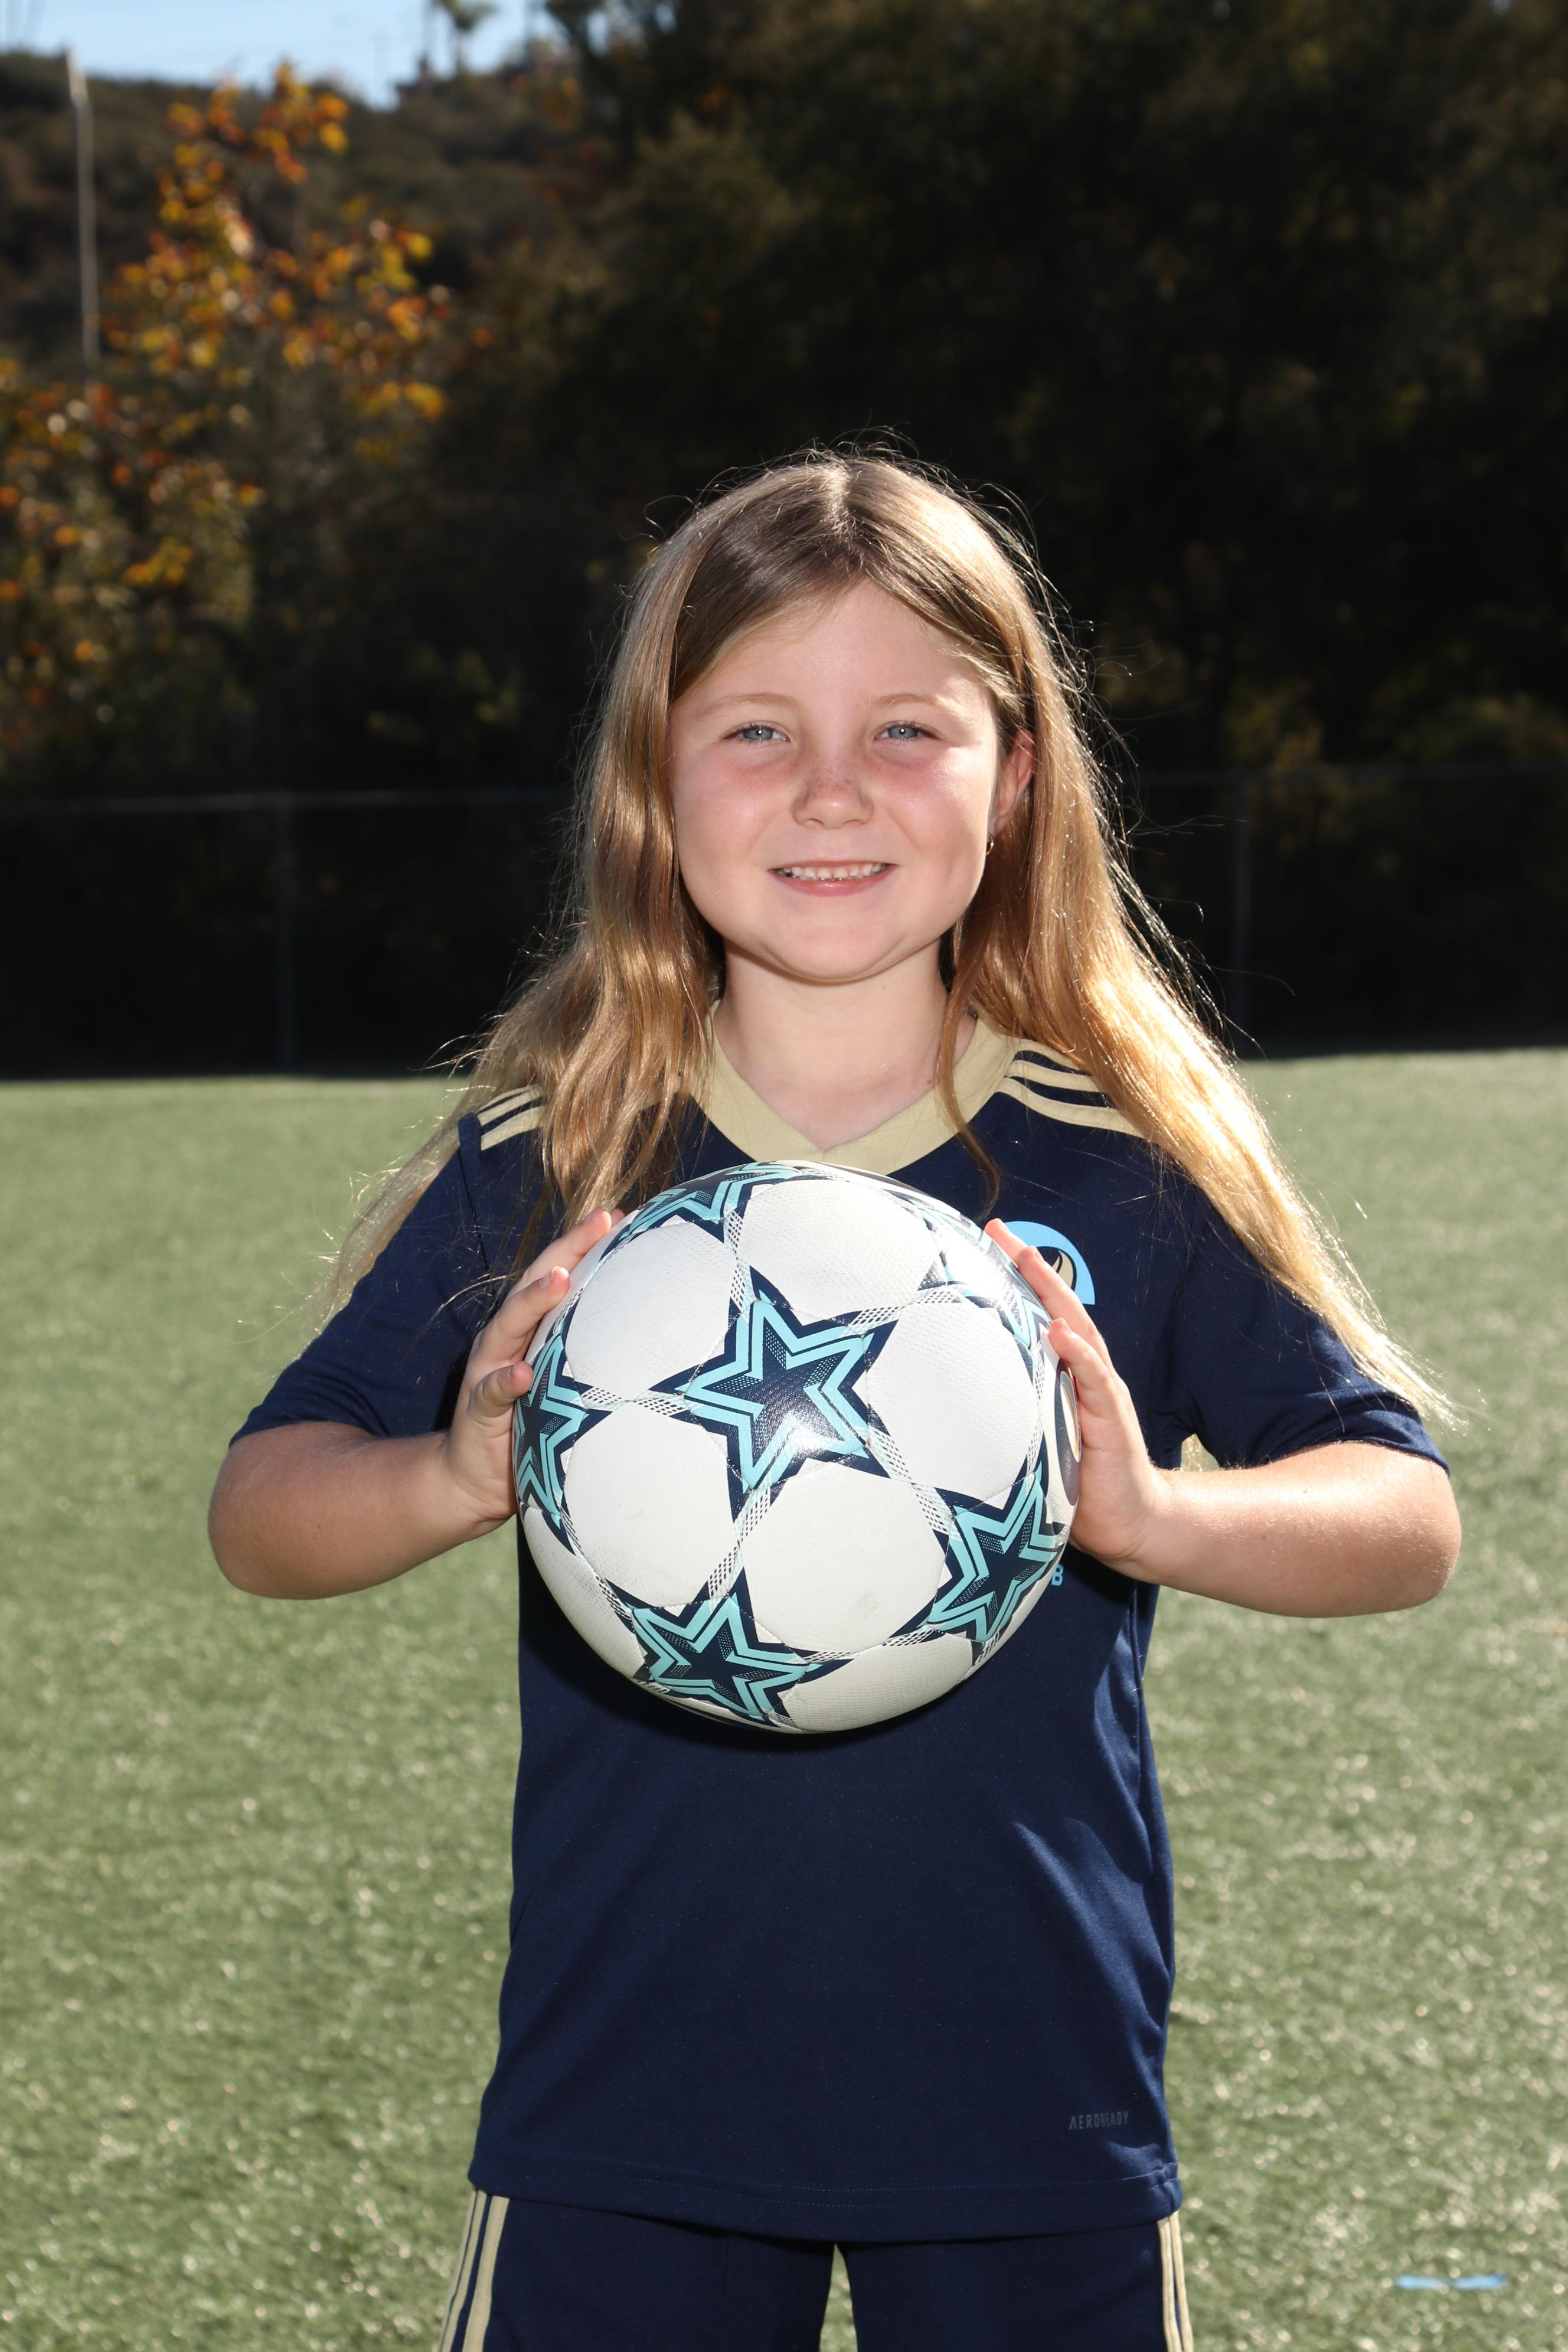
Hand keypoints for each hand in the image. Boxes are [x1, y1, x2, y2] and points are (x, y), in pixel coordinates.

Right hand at [441, 1207, 621, 1531]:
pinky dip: (505, 1381)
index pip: (561, 1275)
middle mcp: (509, 1339)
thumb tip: (655, 1339)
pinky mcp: (479, 1411)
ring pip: (509, 1327)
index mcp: (533, 1329)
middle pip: (537, 1284)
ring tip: (557, 1280)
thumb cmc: (531, 1424)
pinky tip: (521, 1373)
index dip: (587, 1244)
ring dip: (532, 1302)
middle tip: (602, 1220)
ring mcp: (490, 1371)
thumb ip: (593, 1357)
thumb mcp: (565, 1384)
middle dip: (568, 1250)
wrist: (474, 1479)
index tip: (624, 1214)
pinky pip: (492, 1392)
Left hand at [985, 1220, 1167, 1576]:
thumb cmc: (1077, 1483)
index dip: (1012, 1280)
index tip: (981, 1242)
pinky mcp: (1111, 1419)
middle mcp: (1082, 1374)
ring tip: (1029, 1260)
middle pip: (1056, 1308)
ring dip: (1053, 1294)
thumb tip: (949, 1405)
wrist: (1130, 1522)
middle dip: (1029, 1267)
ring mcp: (1099, 1392)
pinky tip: (1060, 1332)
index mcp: (1061, 1376)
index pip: (1036, 1317)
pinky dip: (1078, 1355)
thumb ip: (1005, 1416)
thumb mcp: (1032, 1442)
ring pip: (1076, 1331)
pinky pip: (1095, 1381)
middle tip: (999, 1230)